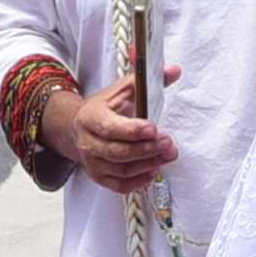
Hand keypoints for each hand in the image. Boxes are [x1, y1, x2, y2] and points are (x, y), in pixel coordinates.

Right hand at [53, 75, 180, 193]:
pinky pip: (119, 185)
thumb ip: (147, 80)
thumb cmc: (107, 108)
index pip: (109, 127)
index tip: (153, 128)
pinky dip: (139, 181)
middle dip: (146, 149)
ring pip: (121, 170)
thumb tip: (174, 71)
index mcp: (90, 117)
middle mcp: (88, 142)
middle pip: (118, 152)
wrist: (82, 127)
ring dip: (148, 164)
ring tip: (169, 154)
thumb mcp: (123, 89)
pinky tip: (155, 170)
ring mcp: (92, 162)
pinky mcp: (99, 177)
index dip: (132, 130)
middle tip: (169, 143)